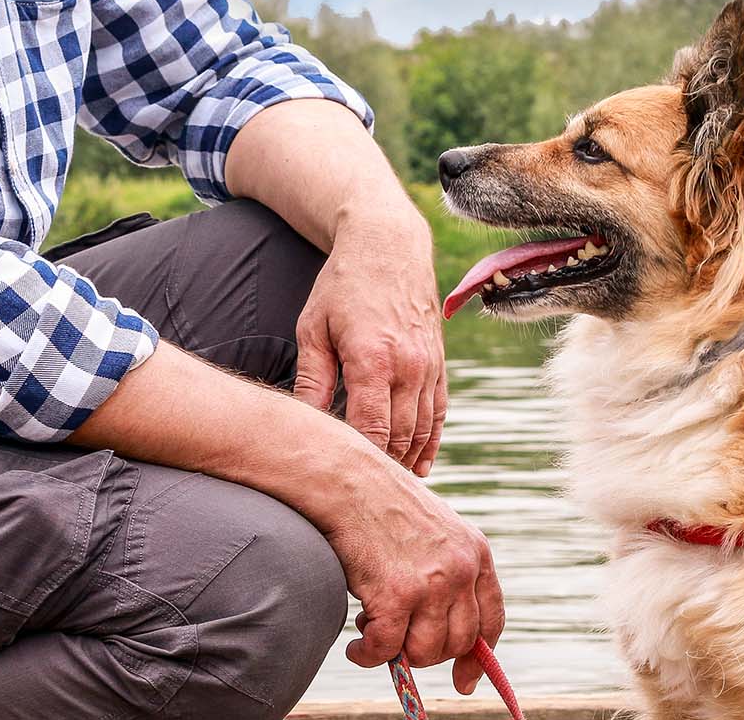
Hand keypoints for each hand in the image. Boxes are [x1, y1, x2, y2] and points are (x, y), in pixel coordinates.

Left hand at [292, 210, 448, 475]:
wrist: (388, 246)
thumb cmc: (341, 285)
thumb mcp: (314, 328)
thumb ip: (312, 380)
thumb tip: (304, 426)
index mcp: (373, 359)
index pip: (371, 430)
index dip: (360, 461)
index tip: (342, 483)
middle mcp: (408, 365)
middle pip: (401, 436)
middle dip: (383, 469)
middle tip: (363, 497)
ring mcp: (429, 365)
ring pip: (422, 429)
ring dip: (407, 461)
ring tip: (387, 489)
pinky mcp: (438, 363)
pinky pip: (439, 412)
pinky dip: (431, 441)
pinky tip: (420, 466)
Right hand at [324, 445, 504, 693]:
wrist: (345, 479)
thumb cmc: (379, 502)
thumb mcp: (432, 531)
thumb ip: (445, 571)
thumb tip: (437, 627)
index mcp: (476, 552)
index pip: (491, 619)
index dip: (478, 658)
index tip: (464, 682)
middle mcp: (461, 569)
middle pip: (458, 642)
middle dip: (426, 653)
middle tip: (397, 642)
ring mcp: (431, 583)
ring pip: (425, 652)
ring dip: (396, 654)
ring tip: (370, 633)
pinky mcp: (396, 595)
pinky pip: (387, 649)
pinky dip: (367, 656)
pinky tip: (355, 647)